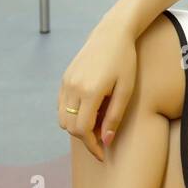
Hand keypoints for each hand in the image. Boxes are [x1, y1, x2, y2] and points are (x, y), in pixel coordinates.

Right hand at [58, 17, 137, 161]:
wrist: (112, 33)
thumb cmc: (124, 61)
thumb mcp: (125, 90)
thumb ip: (114, 117)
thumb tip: (106, 142)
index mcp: (90, 91)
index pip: (83, 130)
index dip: (92, 146)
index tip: (102, 153)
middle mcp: (73, 87)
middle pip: (70, 127)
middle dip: (84, 138)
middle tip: (102, 140)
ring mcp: (66, 81)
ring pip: (62, 117)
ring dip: (76, 126)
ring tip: (97, 123)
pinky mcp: (65, 77)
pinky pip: (61, 104)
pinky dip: (71, 114)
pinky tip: (89, 111)